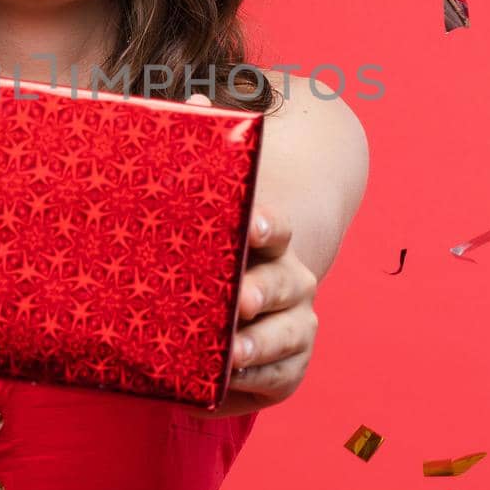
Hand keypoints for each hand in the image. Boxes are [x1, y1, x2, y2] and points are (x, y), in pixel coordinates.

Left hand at [180, 94, 319, 419]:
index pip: (273, 227)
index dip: (265, 226)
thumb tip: (198, 99)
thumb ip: (199, 158)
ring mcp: (291, 327)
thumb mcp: (199, 208)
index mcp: (268, 239)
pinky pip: (278, 381)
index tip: (250, 227)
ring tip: (233, 356)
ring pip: (289, 337)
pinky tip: (223, 389)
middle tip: (239, 301)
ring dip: (263, 348)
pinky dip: (254, 387)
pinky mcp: (283, 370)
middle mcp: (289, 280)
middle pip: (286, 285)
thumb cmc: (205, 251)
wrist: (225, 309)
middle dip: (264, 293)